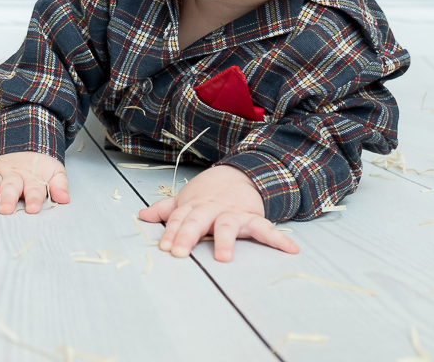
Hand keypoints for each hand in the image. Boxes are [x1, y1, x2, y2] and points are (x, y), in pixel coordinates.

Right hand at [0, 151, 68, 214]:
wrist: (26, 142)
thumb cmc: (40, 167)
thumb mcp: (55, 172)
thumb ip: (59, 186)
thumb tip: (65, 199)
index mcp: (32, 177)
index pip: (34, 188)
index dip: (34, 198)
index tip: (33, 209)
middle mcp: (13, 175)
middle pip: (10, 186)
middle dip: (7, 198)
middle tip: (4, 210)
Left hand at [139, 165, 298, 260]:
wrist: (239, 174)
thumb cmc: (208, 194)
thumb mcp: (186, 200)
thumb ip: (166, 210)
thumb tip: (142, 216)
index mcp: (194, 206)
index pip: (179, 219)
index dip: (171, 232)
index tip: (164, 247)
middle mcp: (212, 209)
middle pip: (198, 221)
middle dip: (187, 236)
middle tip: (179, 252)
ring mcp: (233, 213)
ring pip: (228, 226)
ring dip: (225, 241)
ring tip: (224, 258)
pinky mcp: (253, 218)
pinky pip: (267, 229)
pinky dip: (279, 240)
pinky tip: (291, 250)